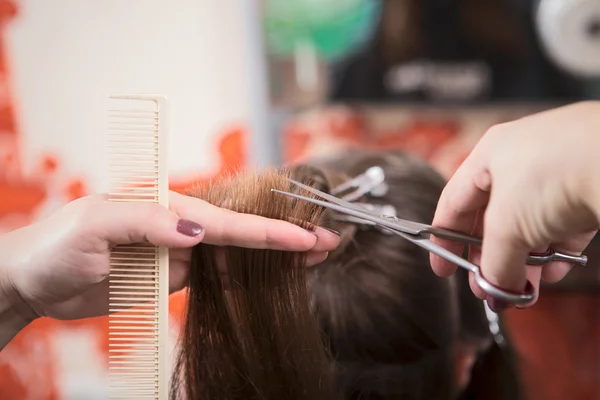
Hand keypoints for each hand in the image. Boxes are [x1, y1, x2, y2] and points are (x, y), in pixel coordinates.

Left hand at [0, 191, 338, 321]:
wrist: (33, 279)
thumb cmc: (56, 245)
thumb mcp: (95, 226)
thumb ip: (148, 223)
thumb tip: (198, 231)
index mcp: (167, 208)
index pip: (228, 222)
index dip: (269, 230)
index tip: (304, 236)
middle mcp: (180, 226)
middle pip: (244, 234)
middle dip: (286, 238)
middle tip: (328, 241)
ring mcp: (179, 252)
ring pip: (237, 254)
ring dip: (274, 256)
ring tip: (313, 257)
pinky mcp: (173, 276)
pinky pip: (217, 275)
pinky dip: (248, 274)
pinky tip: (270, 275)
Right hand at [430, 101, 599, 310]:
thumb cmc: (553, 174)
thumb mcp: (507, 228)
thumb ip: (495, 264)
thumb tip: (495, 290)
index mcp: (489, 155)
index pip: (454, 203)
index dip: (444, 240)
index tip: (443, 270)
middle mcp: (520, 159)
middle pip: (493, 218)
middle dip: (491, 259)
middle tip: (488, 288)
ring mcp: (557, 172)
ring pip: (530, 225)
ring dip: (525, 261)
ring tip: (524, 291)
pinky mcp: (589, 187)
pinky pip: (564, 225)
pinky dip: (555, 252)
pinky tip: (553, 275)